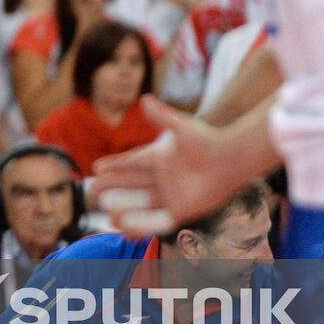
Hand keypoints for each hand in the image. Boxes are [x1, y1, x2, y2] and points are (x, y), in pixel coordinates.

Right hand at [89, 96, 247, 236]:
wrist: (230, 161)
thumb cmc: (207, 142)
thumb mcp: (181, 127)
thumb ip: (161, 116)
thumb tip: (143, 99)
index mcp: (160, 157)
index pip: (131, 162)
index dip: (114, 165)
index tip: (96, 167)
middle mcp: (163, 177)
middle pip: (131, 184)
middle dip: (112, 186)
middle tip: (92, 188)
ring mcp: (172, 195)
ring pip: (141, 205)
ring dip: (123, 208)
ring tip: (105, 212)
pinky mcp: (182, 211)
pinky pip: (157, 221)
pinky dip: (142, 224)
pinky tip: (124, 224)